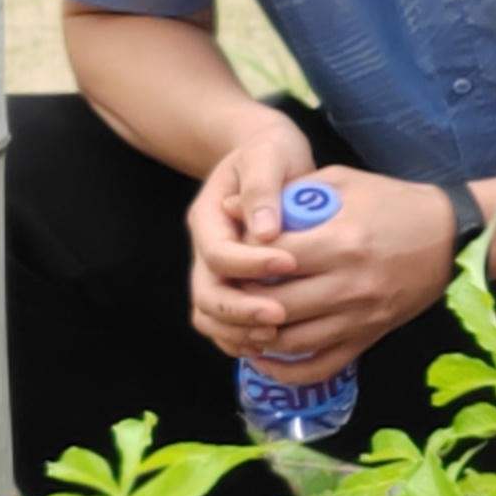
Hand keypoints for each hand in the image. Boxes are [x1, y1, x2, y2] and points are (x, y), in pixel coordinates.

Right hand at [185, 114, 318, 354]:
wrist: (266, 156)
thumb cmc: (269, 152)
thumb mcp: (267, 155)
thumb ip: (263, 188)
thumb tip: (265, 231)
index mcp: (209, 219)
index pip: (219, 253)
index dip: (251, 264)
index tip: (289, 262)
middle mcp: (206, 249)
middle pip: (207, 294)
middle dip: (241, 310)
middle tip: (280, 315)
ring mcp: (216, 271)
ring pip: (210, 315)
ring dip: (239, 331)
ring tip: (277, 334)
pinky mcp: (233, 285)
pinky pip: (225, 323)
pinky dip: (242, 337)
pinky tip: (274, 343)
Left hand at [201, 167, 464, 383]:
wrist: (453, 235)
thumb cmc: (395, 202)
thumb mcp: (343, 182)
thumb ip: (289, 193)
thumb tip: (230, 208)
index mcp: (342, 242)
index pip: (271, 259)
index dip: (243, 256)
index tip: (236, 250)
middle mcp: (350, 285)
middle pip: (274, 304)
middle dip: (243, 298)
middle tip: (231, 287)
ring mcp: (361, 316)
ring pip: (290, 340)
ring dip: (257, 334)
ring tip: (242, 318)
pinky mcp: (370, 335)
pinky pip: (321, 365)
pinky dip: (286, 370)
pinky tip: (265, 356)